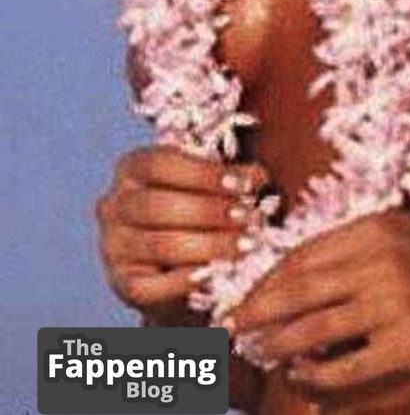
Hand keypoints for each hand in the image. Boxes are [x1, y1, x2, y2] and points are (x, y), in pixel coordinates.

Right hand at [95, 145, 270, 315]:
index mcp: (132, 168)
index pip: (161, 163)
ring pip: (159, 245)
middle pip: (158, 205)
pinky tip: (214, 273)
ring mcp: (113, 246)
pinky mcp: (121, 283)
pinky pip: (152, 285)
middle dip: (209, 211)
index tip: (242, 184)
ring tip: (244, 245)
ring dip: (208, 245)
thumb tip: (256, 177)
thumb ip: (227, 179)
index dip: (204, 173)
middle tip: (248, 218)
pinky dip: (185, 280)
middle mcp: (114, 205)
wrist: (174, 263)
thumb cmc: (193, 211)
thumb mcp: (205, 186)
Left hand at [224, 210, 409, 398]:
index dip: (266, 280)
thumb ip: (349, 245)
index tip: (243, 296)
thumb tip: (292, 272)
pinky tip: (301, 376)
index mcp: (373, 230)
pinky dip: (317, 373)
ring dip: (278, 345)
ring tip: (258, 353)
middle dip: (257, 312)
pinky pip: (348, 366)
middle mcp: (380, 262)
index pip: (302, 256)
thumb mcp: (398, 230)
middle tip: (230, 327)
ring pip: (317, 329)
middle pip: (299, 291)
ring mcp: (395, 305)